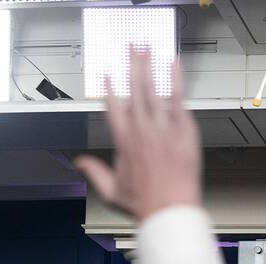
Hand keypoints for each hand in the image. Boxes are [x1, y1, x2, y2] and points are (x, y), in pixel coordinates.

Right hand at [75, 48, 201, 222]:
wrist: (171, 213)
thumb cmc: (146, 205)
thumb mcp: (112, 191)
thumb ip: (95, 173)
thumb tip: (81, 163)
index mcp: (124, 142)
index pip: (113, 108)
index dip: (110, 90)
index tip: (109, 76)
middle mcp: (142, 131)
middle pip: (134, 91)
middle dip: (132, 67)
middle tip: (131, 48)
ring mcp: (164, 130)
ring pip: (155, 91)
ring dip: (150, 67)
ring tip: (147, 49)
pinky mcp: (184, 134)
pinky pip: (179, 102)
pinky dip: (176, 83)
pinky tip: (174, 67)